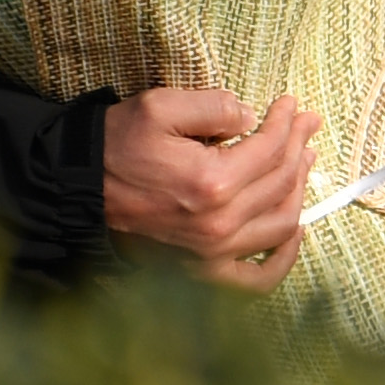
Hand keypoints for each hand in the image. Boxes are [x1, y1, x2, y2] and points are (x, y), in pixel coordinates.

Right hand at [102, 85, 316, 290]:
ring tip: (303, 164)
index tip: (292, 105)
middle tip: (307, 126)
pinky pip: (258, 279)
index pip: (270, 149)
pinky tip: (294, 233)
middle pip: (281, 183)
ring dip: (299, 192)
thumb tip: (252, 116)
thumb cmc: (116, 146)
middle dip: (299, 148)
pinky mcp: (202, 273)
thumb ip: (214, 106)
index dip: (287, 123)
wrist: (78, 190)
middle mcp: (219, 224)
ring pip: (281, 224)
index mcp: (212, 182)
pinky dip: (283, 259)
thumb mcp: (160, 107)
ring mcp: (212, 254)